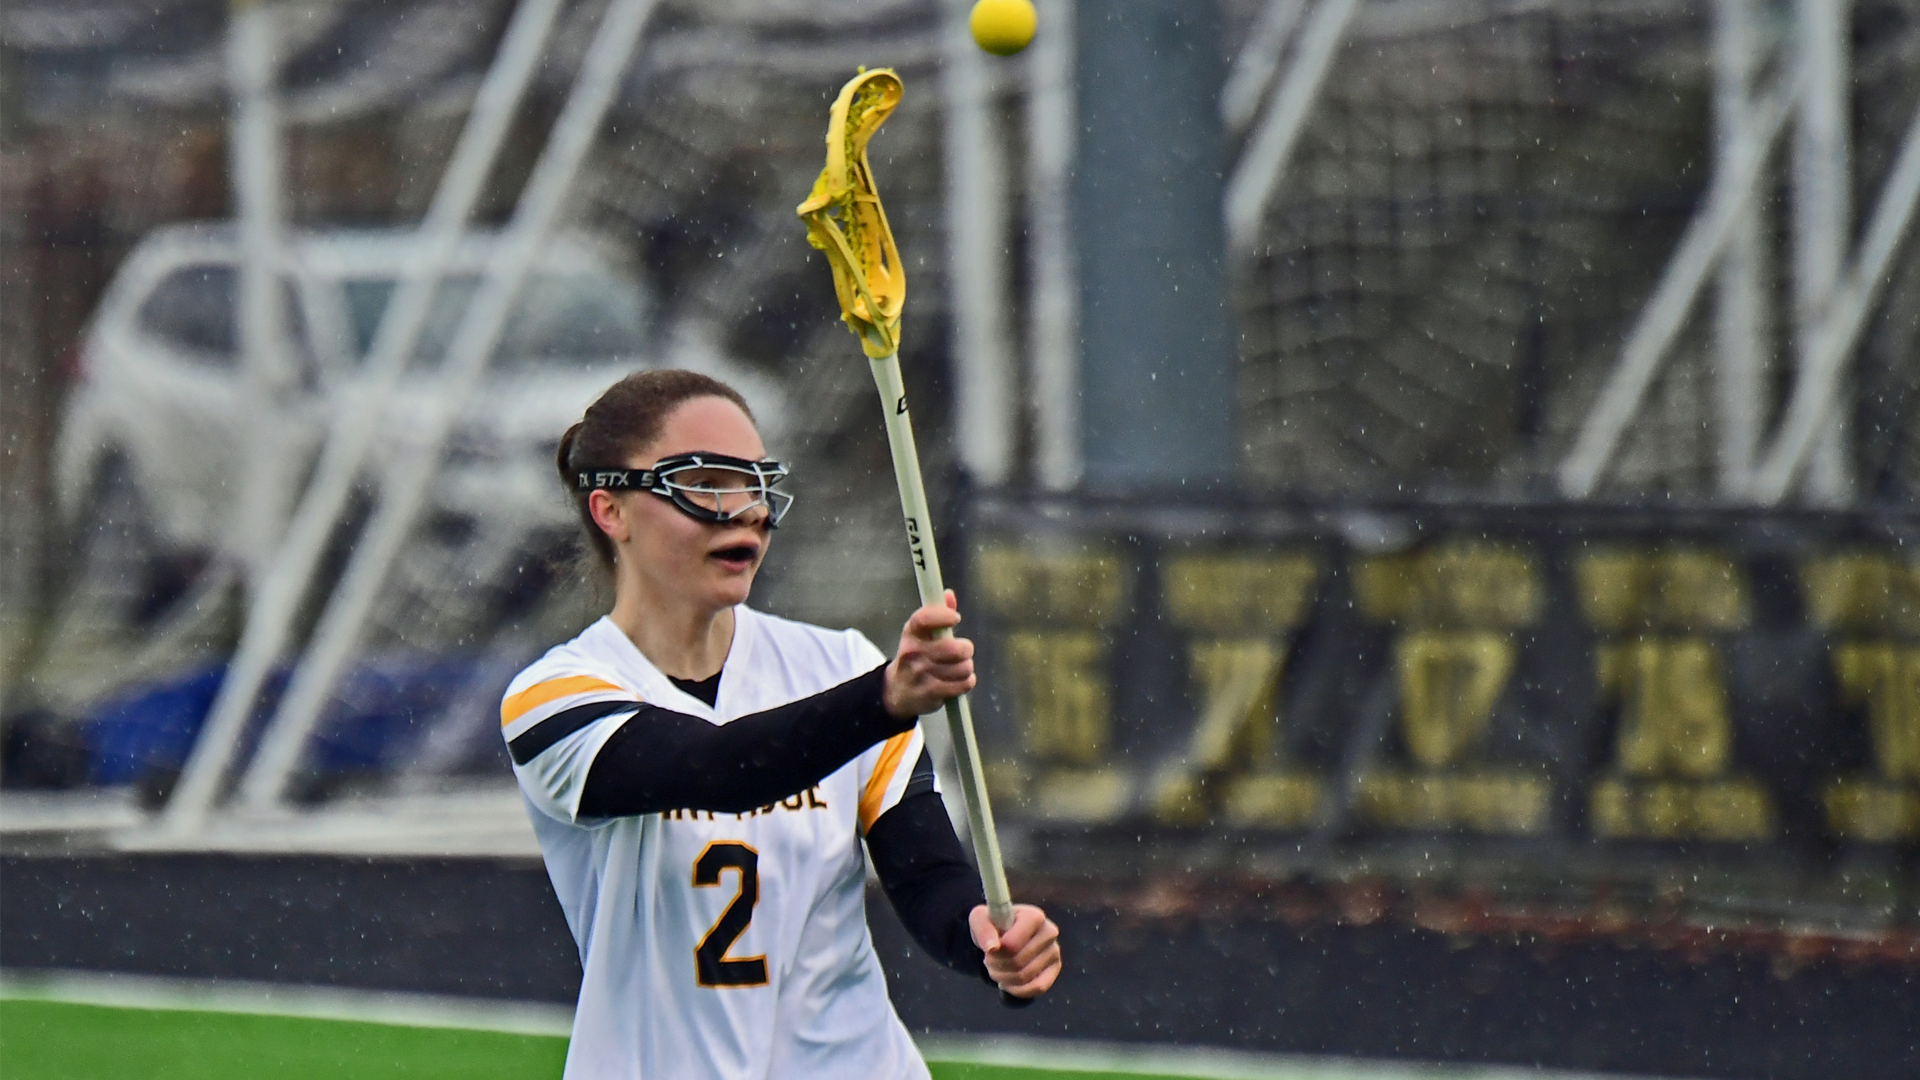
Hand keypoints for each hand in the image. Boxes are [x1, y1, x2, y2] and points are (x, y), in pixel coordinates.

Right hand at [883, 590, 975, 717]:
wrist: (896, 692)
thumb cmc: (915, 657)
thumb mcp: (920, 634)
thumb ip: (937, 613)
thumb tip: (948, 594)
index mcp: (911, 633)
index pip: (923, 618)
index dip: (943, 616)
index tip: (956, 618)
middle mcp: (913, 653)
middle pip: (953, 648)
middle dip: (966, 649)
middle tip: (963, 650)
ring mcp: (921, 674)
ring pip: (962, 667)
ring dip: (966, 667)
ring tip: (958, 668)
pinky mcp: (931, 693)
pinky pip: (963, 684)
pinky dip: (967, 681)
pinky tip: (959, 680)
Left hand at [969, 903, 1060, 998]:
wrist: (1006, 932)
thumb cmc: (994, 924)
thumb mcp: (980, 919)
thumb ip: (983, 929)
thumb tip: (992, 948)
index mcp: (1034, 916)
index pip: (1012, 945)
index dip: (996, 952)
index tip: (989, 949)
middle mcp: (1049, 931)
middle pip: (1017, 962)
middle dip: (997, 966)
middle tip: (990, 960)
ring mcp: (1054, 951)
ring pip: (1025, 977)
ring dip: (1004, 978)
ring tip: (997, 968)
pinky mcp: (1055, 968)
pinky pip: (1038, 988)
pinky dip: (1018, 990)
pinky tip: (1008, 982)